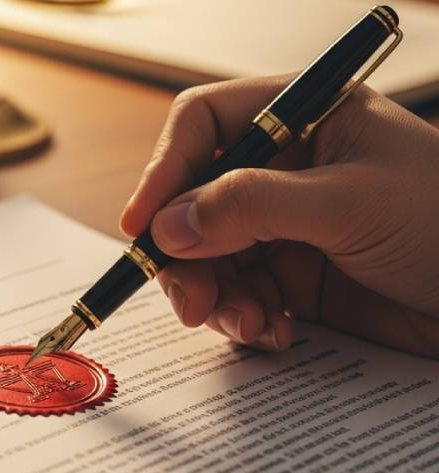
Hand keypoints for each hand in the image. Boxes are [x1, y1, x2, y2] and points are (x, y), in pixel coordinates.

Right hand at [120, 76, 438, 357]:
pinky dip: (242, 319)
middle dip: (184, 254)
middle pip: (192, 201)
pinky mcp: (295, 279)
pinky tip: (273, 333)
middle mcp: (286, 169)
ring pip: (208, 256)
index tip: (143, 226)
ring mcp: (287, 227)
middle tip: (188, 300)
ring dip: (213, 296)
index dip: (165, 171)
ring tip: (244, 323)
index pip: (204, 126)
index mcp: (303, 120)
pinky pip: (238, 296)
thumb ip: (251, 207)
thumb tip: (168, 226)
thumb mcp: (348, 204)